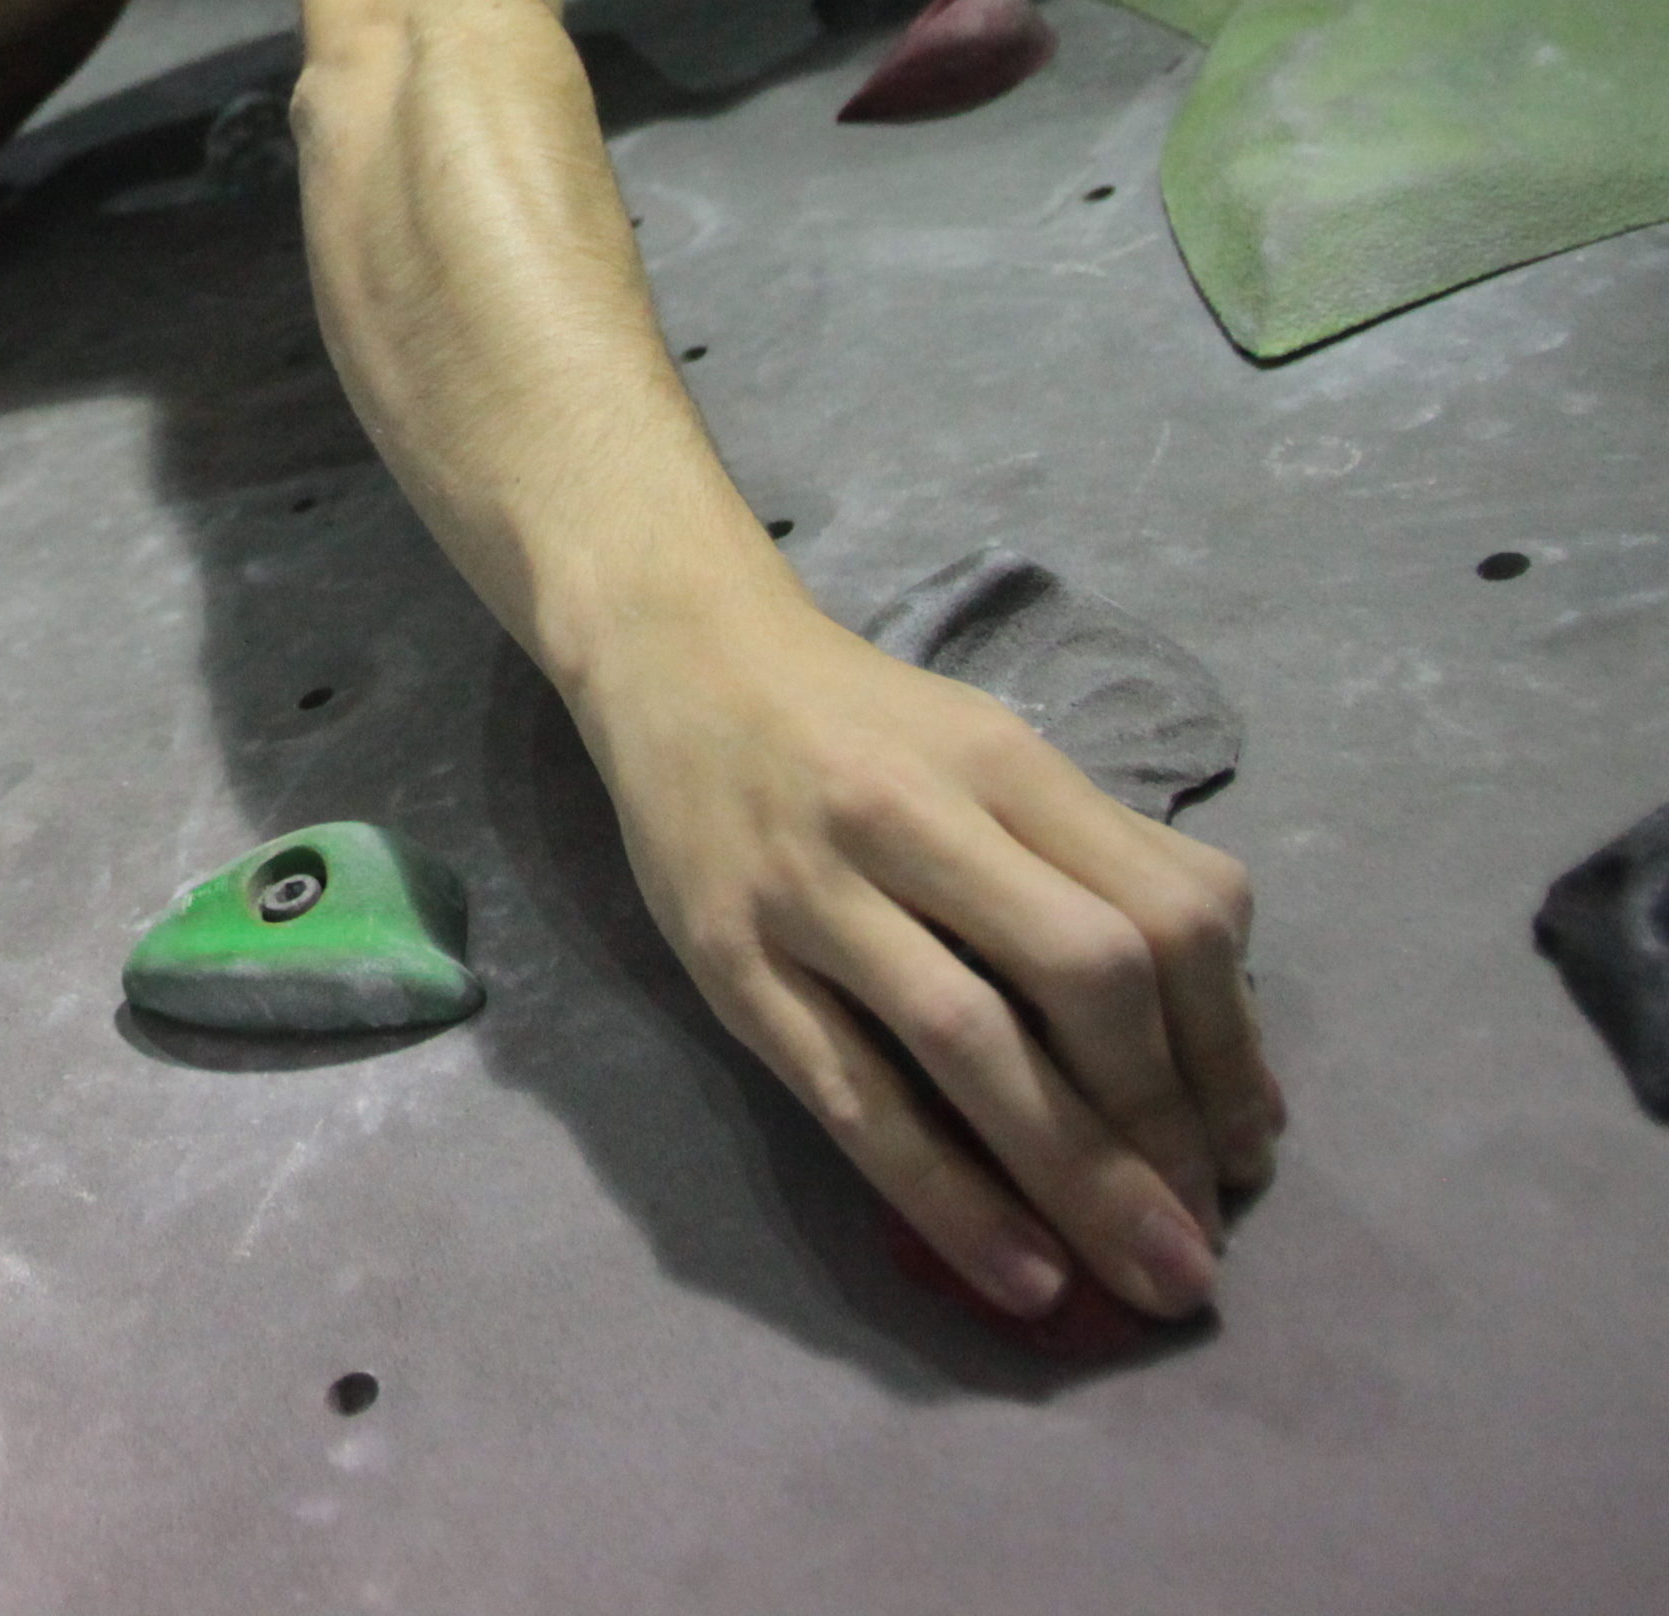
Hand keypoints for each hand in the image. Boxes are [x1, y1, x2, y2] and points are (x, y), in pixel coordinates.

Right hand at [576, 601, 1281, 1325]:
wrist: (679, 652)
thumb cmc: (862, 723)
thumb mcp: (994, 752)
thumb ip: (1110, 864)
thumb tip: (1232, 1049)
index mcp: (1001, 761)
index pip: (1165, 911)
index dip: (1229, 1050)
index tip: (1250, 1147)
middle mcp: (911, 814)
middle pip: (1084, 975)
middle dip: (1166, 1127)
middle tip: (1202, 1239)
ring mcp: (811, 888)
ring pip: (969, 1043)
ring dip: (1079, 1177)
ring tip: (1145, 1276)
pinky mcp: (729, 958)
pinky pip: (851, 1096)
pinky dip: (948, 1195)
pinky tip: (1019, 1270)